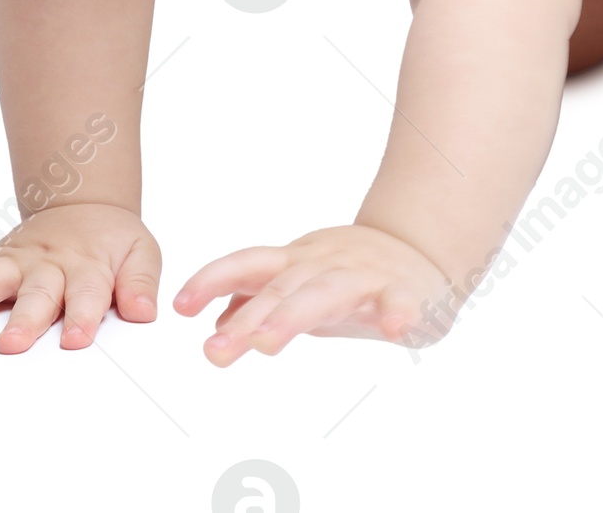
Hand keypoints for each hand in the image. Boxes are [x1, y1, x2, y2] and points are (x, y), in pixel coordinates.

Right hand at [0, 202, 160, 352]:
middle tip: (10, 345)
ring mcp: (18, 261)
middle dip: (24, 319)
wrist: (84, 202)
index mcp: (89, 264)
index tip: (76, 340)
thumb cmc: (111, 239)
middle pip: (37, 293)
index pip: (88, 293)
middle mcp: (50, 263)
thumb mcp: (140, 251)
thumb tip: (144, 312)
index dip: (82, 317)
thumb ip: (141, 282)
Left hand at [173, 224, 453, 364]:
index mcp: (299, 262)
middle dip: (247, 318)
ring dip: (295, 315)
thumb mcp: (303, 280)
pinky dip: (400, 312)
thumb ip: (262, 298)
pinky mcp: (406, 293)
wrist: (422, 250)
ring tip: (267, 342)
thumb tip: (216, 321)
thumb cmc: (353, 275)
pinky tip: (395, 327)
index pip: (249, 265)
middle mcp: (326, 264)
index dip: (214, 280)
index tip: (180, 306)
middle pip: (282, 288)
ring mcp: (366, 277)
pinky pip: (403, 301)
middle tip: (215, 352)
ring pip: (327, 293)